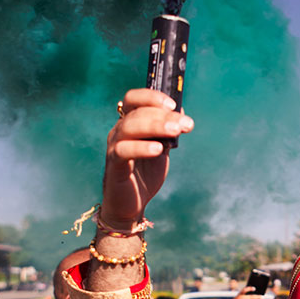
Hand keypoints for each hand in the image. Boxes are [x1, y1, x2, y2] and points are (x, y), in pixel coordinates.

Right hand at [102, 88, 189, 228]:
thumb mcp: (162, 147)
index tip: (173, 104)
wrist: (132, 201)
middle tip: (186, 124)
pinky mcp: (114, 164)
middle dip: (163, 115)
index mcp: (131, 123)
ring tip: (175, 131)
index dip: (152, 97)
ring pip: (129, 127)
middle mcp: (120, 130)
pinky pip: (124, 150)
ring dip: (155, 126)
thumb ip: (169, 131)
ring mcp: (114, 146)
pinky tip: (158, 149)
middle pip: (137, 112)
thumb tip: (182, 113)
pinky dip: (141, 147)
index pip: (134, 99)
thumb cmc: (146, 171)